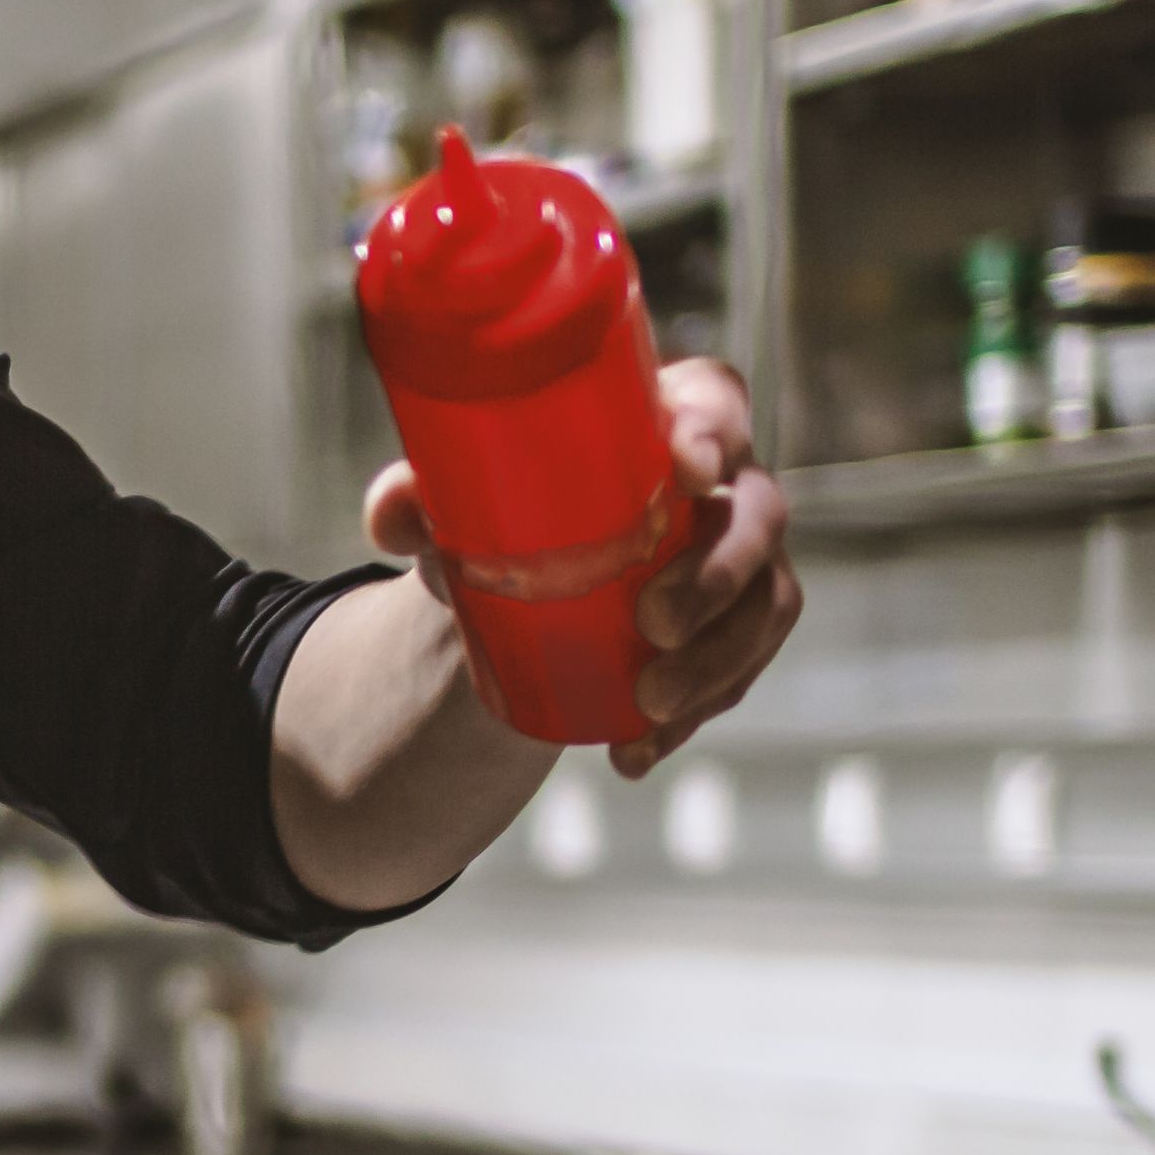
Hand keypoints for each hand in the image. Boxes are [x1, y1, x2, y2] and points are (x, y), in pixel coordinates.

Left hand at [353, 353, 797, 774]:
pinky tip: (634, 751)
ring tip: (648, 703)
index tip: (683, 472)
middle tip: (651, 623)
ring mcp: (745, 561)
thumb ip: (421, 498)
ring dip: (715, 663)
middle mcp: (727, 485)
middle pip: (759, 516)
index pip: (717, 403)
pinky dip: (688, 718)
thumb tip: (390, 516)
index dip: (712, 432)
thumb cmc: (517, 512)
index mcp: (670, 420)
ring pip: (765, 607)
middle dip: (716, 575)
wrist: (536, 584)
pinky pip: (740, 674)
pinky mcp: (739, 629)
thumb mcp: (465, 503)